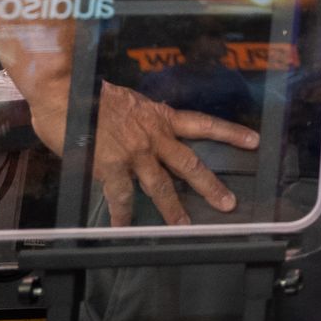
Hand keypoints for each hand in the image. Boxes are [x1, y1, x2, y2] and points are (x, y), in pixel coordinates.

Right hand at [31, 81, 259, 225]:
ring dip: (173, 208)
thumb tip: (148, 131)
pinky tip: (123, 227)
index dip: (230, 133)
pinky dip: (121, 213)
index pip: (204, 124)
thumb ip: (143, 121)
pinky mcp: (110, 166)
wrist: (66, 92)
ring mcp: (134, 153)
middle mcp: (154, 136)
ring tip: (185, 225)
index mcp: (161, 117)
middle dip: (210, 185)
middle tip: (228, 203)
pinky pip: (120, 196)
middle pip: (190, 163)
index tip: (254, 141)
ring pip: (161, 185)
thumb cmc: (92, 95)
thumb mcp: (129, 103)